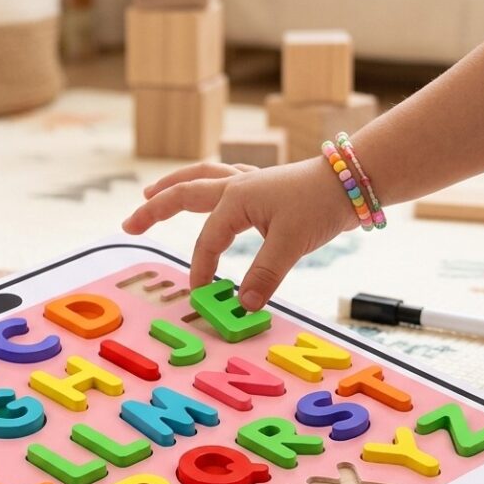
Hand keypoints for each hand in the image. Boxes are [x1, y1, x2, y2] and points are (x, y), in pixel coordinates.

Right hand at [122, 158, 356, 310]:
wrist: (354, 179)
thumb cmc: (321, 204)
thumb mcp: (291, 243)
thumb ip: (263, 275)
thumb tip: (243, 306)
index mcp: (235, 199)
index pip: (207, 241)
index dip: (201, 270)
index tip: (202, 294)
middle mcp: (235, 185)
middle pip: (183, 194)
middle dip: (154, 210)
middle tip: (129, 225)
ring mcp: (248, 180)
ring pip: (199, 177)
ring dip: (172, 185)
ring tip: (150, 192)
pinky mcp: (262, 183)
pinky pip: (222, 178)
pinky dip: (204, 181)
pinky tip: (204, 187)